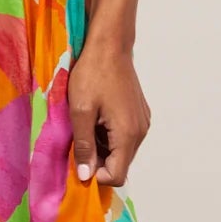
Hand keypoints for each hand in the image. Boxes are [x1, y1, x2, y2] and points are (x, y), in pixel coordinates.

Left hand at [68, 37, 150, 188]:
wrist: (109, 45)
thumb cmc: (92, 73)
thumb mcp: (80, 111)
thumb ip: (84, 146)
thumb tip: (86, 175)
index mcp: (127, 134)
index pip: (117, 176)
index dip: (96, 174)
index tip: (78, 159)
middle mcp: (140, 132)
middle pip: (120, 164)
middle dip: (98, 160)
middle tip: (78, 140)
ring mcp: (142, 122)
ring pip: (121, 151)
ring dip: (102, 147)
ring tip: (87, 125)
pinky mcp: (139, 114)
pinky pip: (124, 137)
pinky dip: (109, 135)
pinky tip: (97, 117)